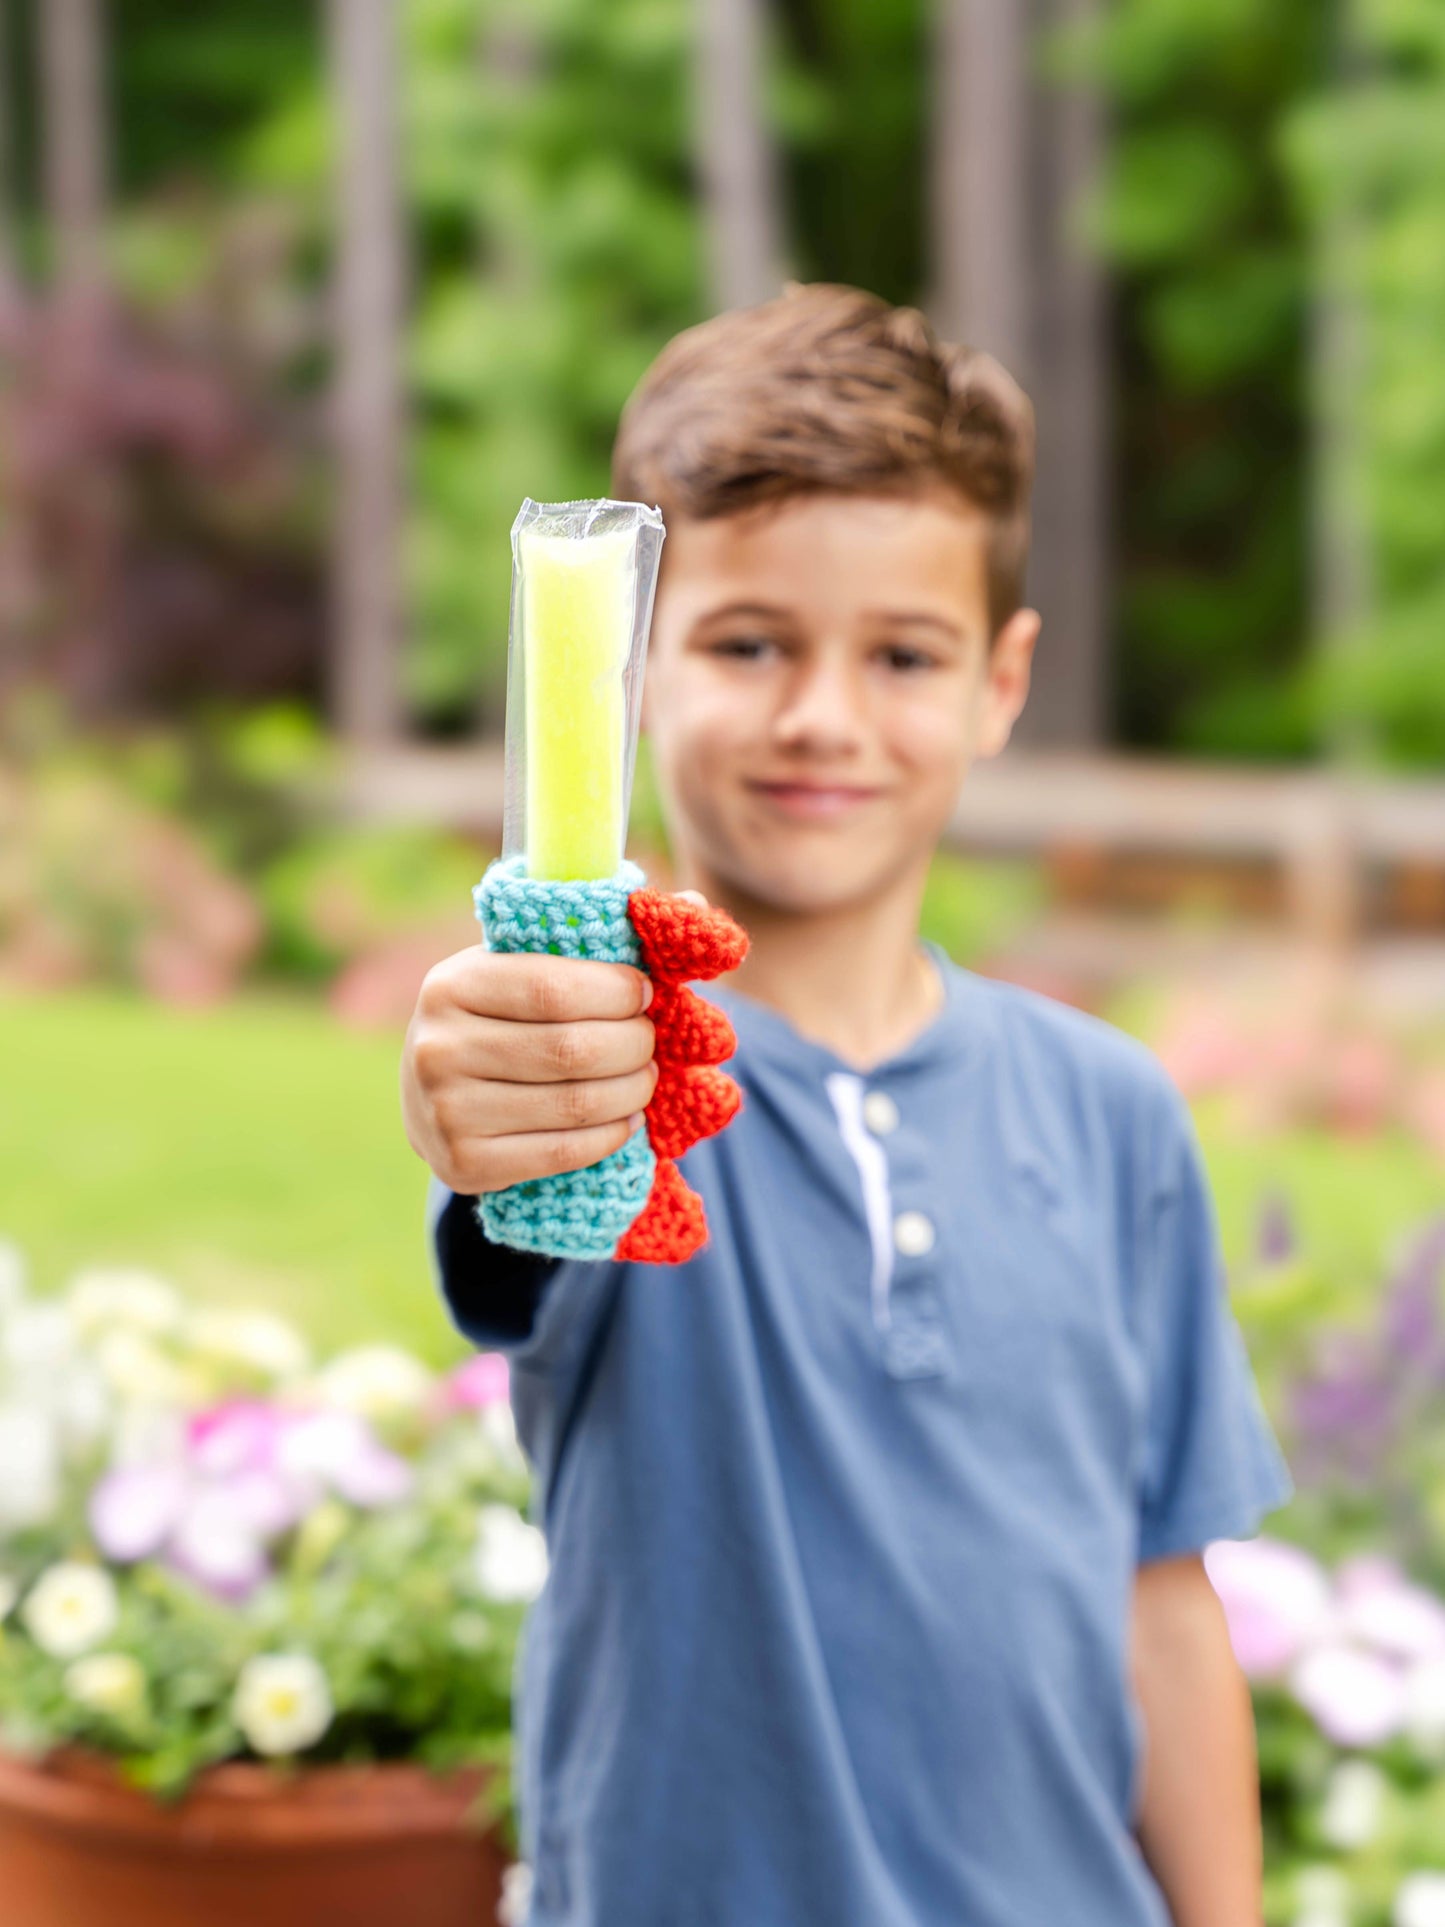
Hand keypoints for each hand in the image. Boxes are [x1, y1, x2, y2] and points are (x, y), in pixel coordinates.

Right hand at [401, 945, 659, 1194]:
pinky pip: (563, 1151)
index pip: (553, 988)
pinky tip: (624, 1119)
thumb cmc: (498, 1017)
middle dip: (634, 1045)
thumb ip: (598, 938)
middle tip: (651, 1042)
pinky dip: (609, 1134)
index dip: (616, 993)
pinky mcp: (464, 1165)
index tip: (646, 993)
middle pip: (572, 1049)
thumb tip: (694, 900)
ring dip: (631, 1091)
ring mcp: (446, 1112)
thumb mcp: (523, 967)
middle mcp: (438, 1048)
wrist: (429, 1097)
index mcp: (451, 984)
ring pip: (575, 1103)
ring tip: (644, 1078)